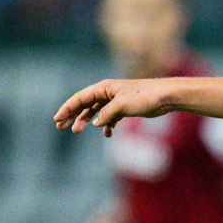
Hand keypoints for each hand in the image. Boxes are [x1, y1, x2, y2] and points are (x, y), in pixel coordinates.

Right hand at [54, 78, 172, 135]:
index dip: (67, 109)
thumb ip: (106, 114)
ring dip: (86, 121)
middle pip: (84, 104)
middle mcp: (108, 92)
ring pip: (96, 111)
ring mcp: (116, 100)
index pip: (80, 98)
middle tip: (61, 126)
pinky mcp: (125, 108)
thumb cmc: (145, 97)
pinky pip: (110, 117)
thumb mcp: (122, 106)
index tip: (57, 119)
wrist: (166, 97)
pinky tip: (107, 133)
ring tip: (77, 131)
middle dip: (72, 115)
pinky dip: (106, 125)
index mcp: (104, 88)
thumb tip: (96, 123)